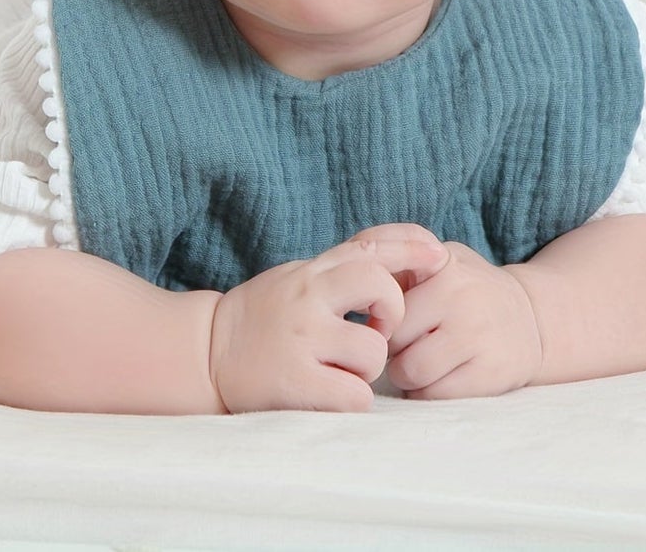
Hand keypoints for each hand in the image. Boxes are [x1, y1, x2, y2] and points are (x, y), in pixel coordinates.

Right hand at [209, 226, 446, 412]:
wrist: (206, 352)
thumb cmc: (264, 316)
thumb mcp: (300, 277)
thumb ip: (342, 267)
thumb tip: (404, 253)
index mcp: (311, 270)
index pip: (370, 245)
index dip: (411, 246)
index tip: (438, 256)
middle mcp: (308, 296)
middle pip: (382, 289)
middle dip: (392, 314)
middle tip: (375, 331)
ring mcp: (302, 338)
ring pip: (373, 353)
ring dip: (366, 369)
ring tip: (338, 369)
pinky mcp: (297, 381)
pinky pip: (356, 395)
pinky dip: (351, 399)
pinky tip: (329, 392)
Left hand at [385, 241, 542, 398]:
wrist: (534, 319)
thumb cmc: (466, 288)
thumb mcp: (435, 260)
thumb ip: (393, 262)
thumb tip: (350, 289)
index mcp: (441, 264)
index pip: (383, 296)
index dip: (377, 314)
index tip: (382, 320)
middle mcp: (461, 296)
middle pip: (393, 338)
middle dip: (389, 348)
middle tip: (402, 347)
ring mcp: (478, 336)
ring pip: (409, 370)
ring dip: (404, 375)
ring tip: (417, 364)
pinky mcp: (491, 373)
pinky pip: (434, 395)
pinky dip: (425, 393)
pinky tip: (436, 379)